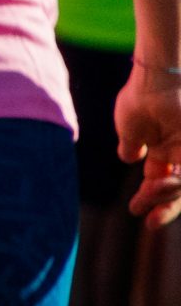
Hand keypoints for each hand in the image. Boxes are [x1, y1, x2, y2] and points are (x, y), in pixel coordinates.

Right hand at [116, 66, 180, 225]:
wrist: (154, 81)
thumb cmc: (140, 99)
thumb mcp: (130, 131)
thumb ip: (132, 147)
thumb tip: (129, 158)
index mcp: (164, 150)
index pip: (161, 182)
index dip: (151, 200)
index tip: (136, 212)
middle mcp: (178, 153)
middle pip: (177, 189)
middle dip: (164, 208)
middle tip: (149, 223)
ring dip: (165, 195)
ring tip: (146, 193)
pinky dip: (175, 184)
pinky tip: (157, 184)